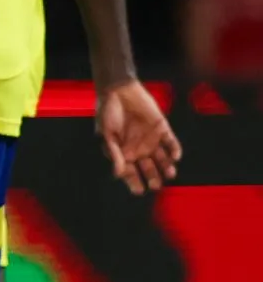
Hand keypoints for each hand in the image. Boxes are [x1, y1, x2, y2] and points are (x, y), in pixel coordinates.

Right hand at [98, 80, 181, 195]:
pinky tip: (175, 157)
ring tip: (170, 174)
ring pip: (162, 159)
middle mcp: (139, 149)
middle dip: (153, 178)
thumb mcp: (106, 134)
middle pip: (149, 169)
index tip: (139, 191)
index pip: (130, 172)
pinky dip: (174, 150)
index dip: (134, 182)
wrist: (119, 91)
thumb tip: (118, 173)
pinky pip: (171, 143)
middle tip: (156, 185)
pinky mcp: (162, 129)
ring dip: (167, 167)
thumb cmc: (107, 112)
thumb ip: (113, 153)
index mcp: (124, 152)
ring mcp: (152, 139)